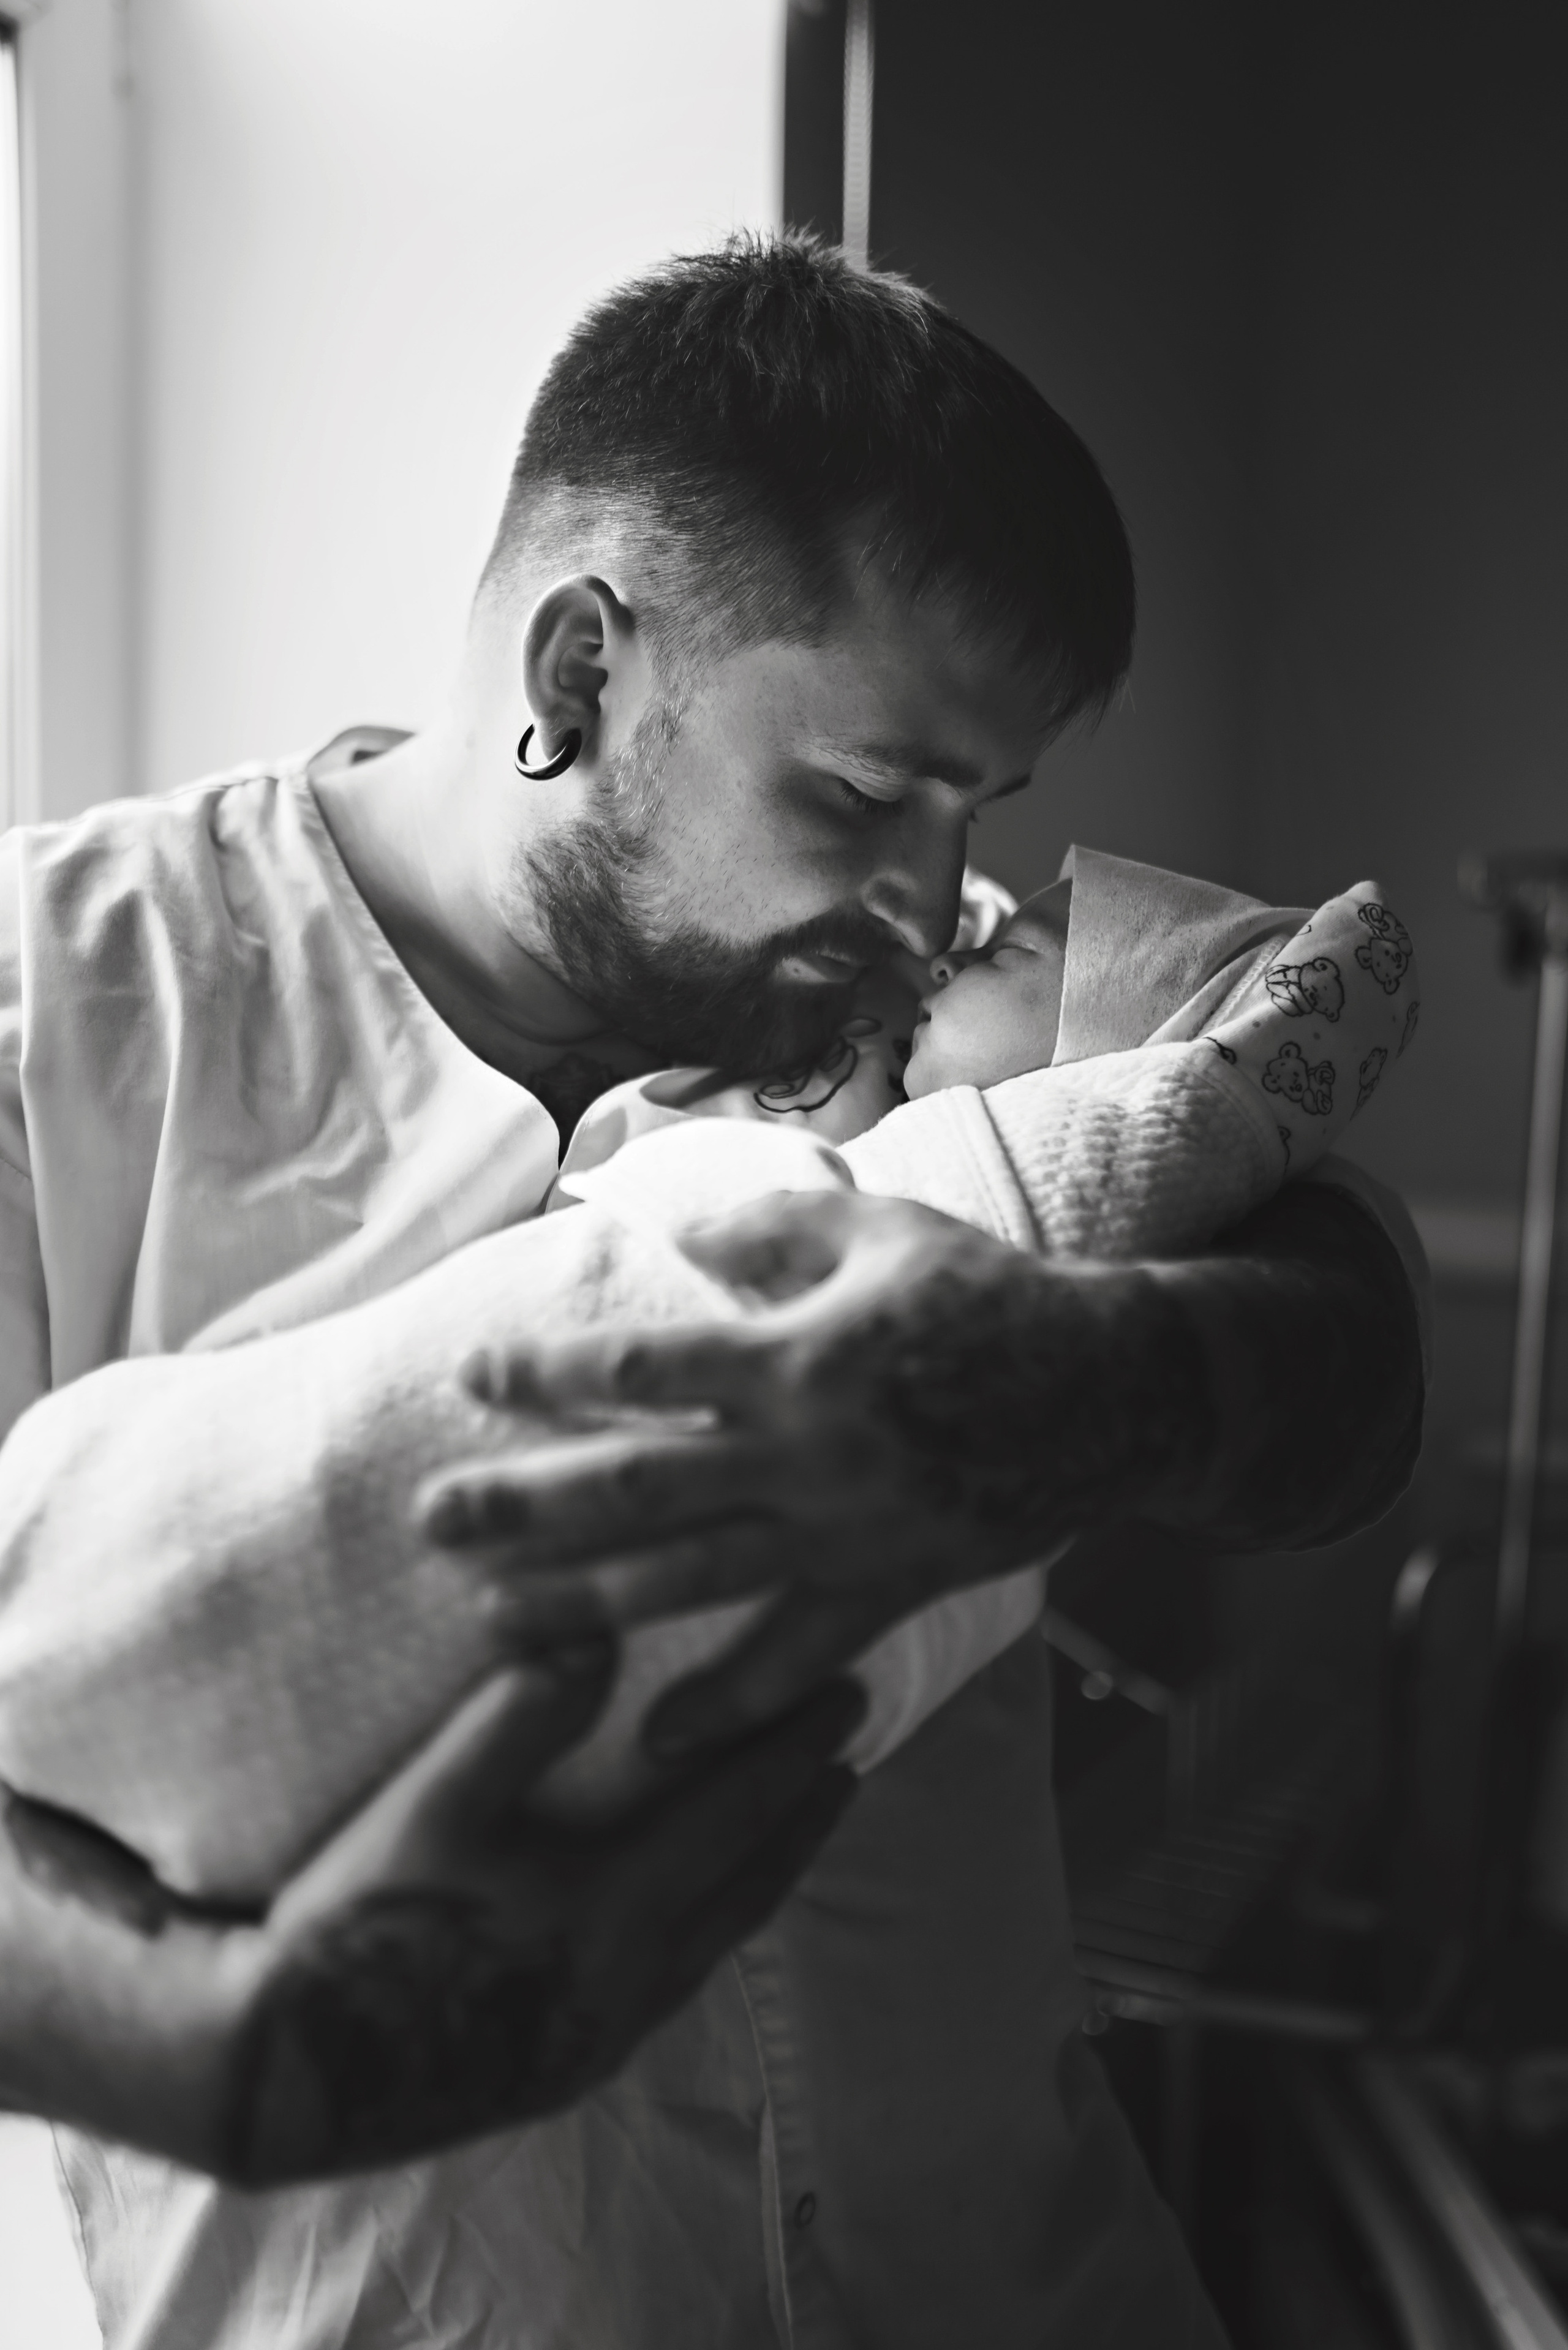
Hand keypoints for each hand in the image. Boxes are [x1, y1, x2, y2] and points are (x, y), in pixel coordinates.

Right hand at [0, 1646, 859, 2184]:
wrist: (292, 2067)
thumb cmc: (361, 1922)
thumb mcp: (434, 1802)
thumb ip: (521, 1714)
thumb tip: (595, 1626)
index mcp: (616, 1910)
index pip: (738, 1812)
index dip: (793, 1748)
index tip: (848, 1693)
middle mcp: (632, 1980)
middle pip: (751, 1878)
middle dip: (803, 1809)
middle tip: (848, 1754)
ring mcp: (604, 2030)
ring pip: (721, 1936)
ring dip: (766, 1869)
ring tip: (798, 1820)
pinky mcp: (569, 2060)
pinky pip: (678, 1979)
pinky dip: (714, 1924)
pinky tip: (700, 1909)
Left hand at [420, 1190, 1212, 1758]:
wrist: (1112, 1391)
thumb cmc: (987, 1296)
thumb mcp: (883, 1233)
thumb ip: (774, 1234)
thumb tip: (682, 1243)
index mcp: (797, 1357)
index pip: (641, 1369)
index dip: (548, 1371)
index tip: (474, 1374)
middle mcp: (805, 1456)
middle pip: (635, 1487)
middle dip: (524, 1506)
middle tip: (430, 1522)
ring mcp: (842, 1534)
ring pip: (689, 1581)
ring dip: (583, 1603)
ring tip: (492, 1623)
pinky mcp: (884, 1589)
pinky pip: (793, 1659)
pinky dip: (727, 1705)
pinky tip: (652, 1744)